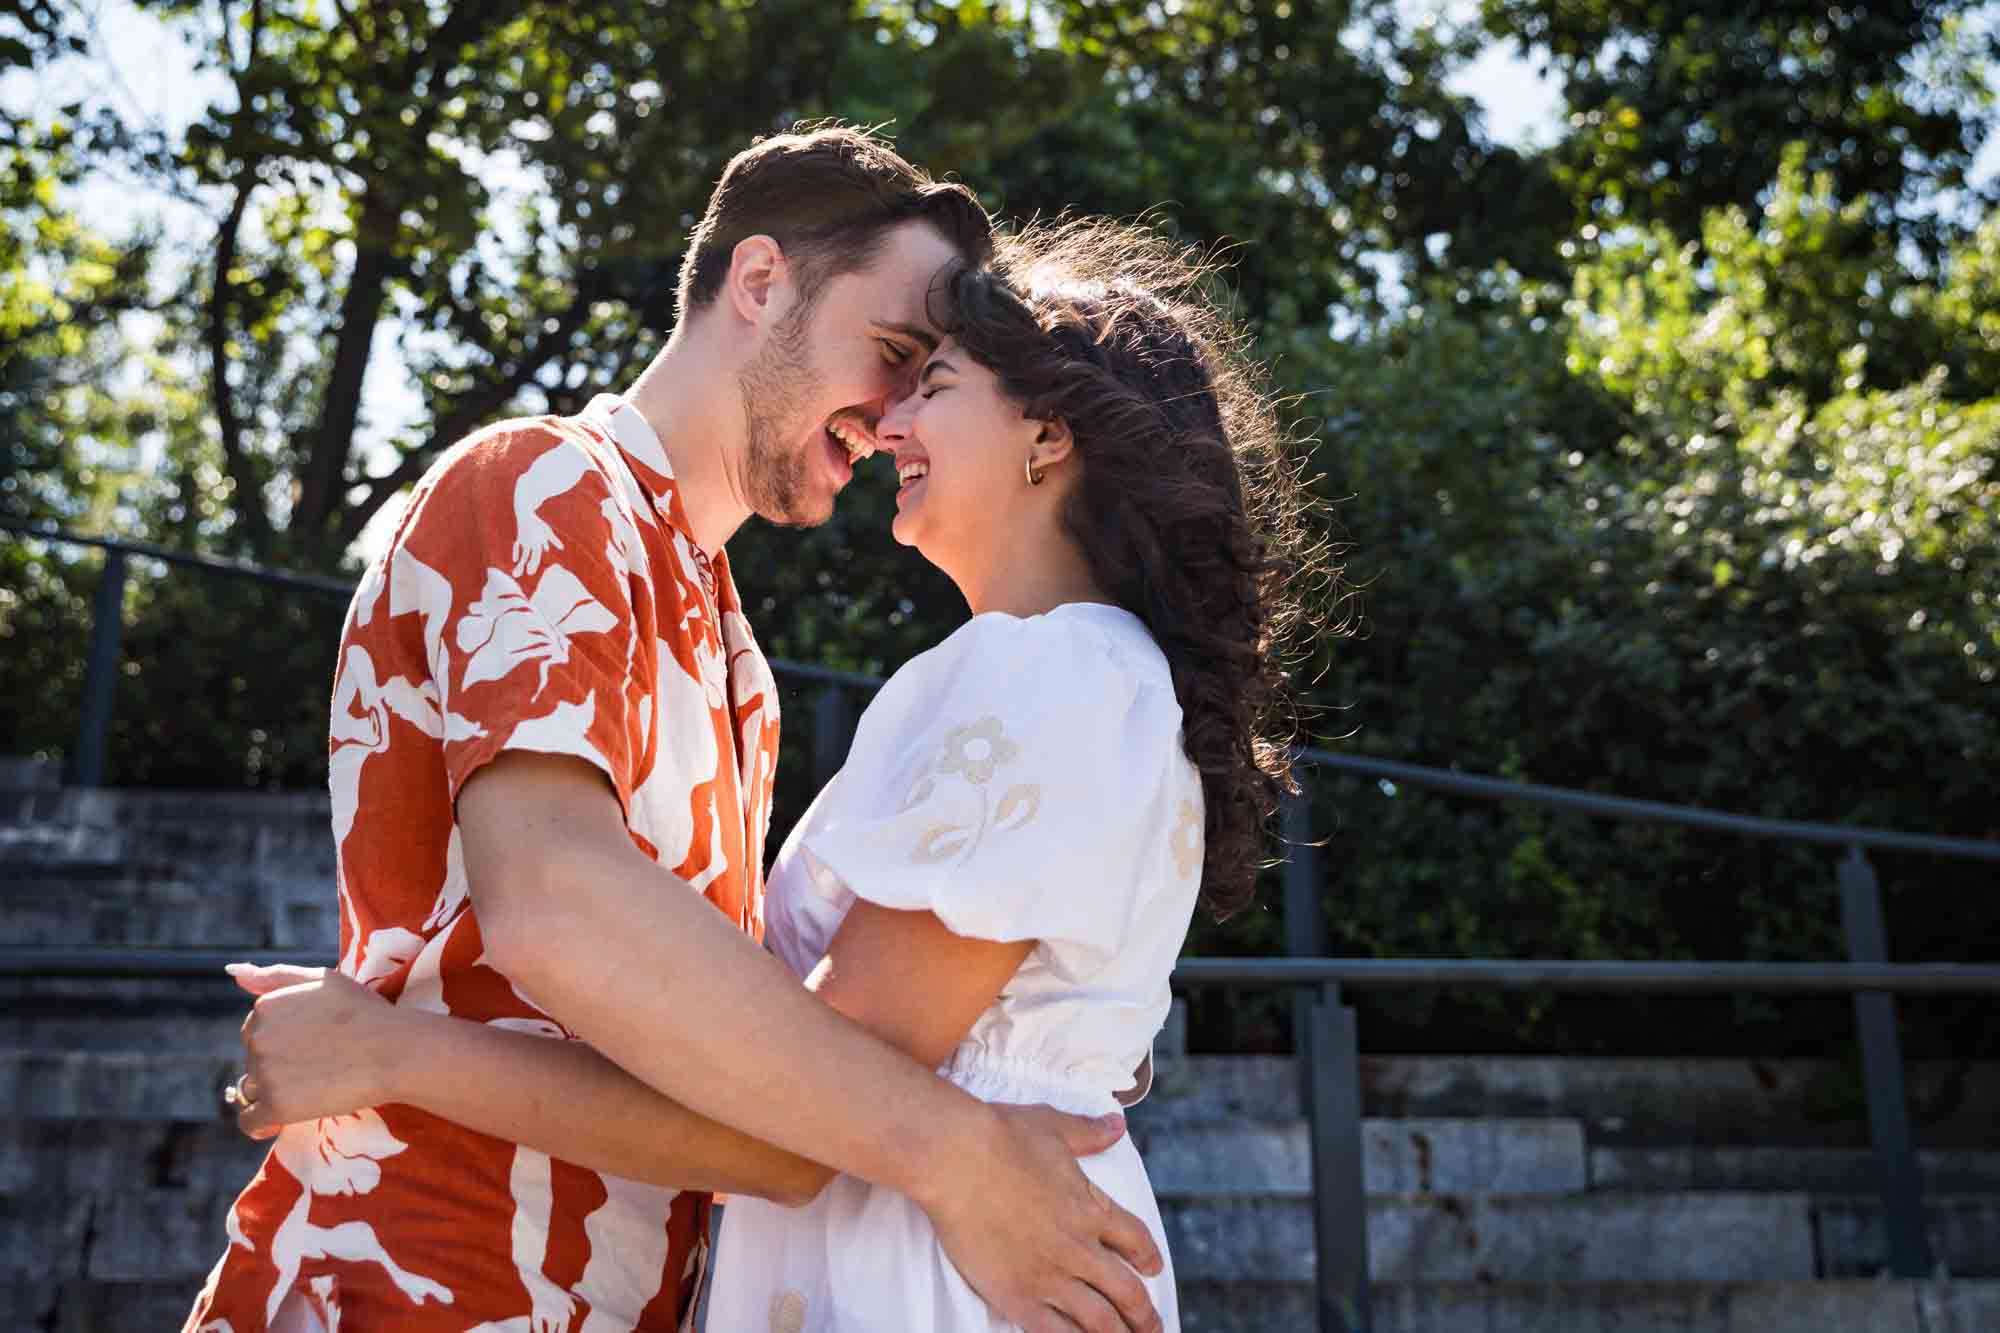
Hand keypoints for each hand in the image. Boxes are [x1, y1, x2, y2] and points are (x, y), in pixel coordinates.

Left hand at [226, 964, 401, 1138]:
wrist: (394, 1050)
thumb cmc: (366, 1012)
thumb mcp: (323, 980)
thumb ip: (276, 975)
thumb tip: (232, 972)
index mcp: (266, 1007)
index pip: (258, 1032)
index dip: (286, 1042)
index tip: (314, 1047)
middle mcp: (257, 1037)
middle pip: (255, 1060)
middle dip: (279, 1065)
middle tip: (321, 1066)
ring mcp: (264, 1072)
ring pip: (255, 1089)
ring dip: (277, 1091)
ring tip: (314, 1089)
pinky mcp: (276, 1105)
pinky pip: (250, 1121)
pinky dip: (262, 1123)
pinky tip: (281, 1121)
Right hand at [921, 1103, 1163, 1332]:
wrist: (957, 1160)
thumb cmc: (1001, 1137)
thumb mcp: (1053, 1126)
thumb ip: (1088, 1132)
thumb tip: (1115, 1125)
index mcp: (1092, 1207)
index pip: (1135, 1240)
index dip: (1149, 1258)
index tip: (1153, 1269)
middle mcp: (1079, 1248)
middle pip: (1127, 1292)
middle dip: (1144, 1315)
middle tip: (1152, 1328)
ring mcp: (1050, 1276)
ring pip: (1099, 1321)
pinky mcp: (1017, 1296)